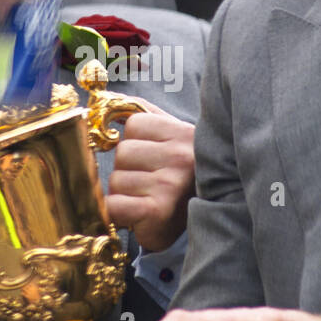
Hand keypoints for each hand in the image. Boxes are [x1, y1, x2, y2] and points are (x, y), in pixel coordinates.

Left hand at [105, 101, 194, 252]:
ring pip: (116, 180)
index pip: (134, 125)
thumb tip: (110, 99)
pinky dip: (120, 213)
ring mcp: (169, 184)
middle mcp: (180, 156)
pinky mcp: (158, 211)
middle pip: (122, 152)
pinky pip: (114, 205)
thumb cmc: (184, 178)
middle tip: (149, 184)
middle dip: (128, 170)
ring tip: (147, 199)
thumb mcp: (175, 138)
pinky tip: (140, 215)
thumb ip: (147, 115)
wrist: (210, 221)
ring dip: (124, 193)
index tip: (153, 160)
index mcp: (183, 134)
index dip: (136, 143)